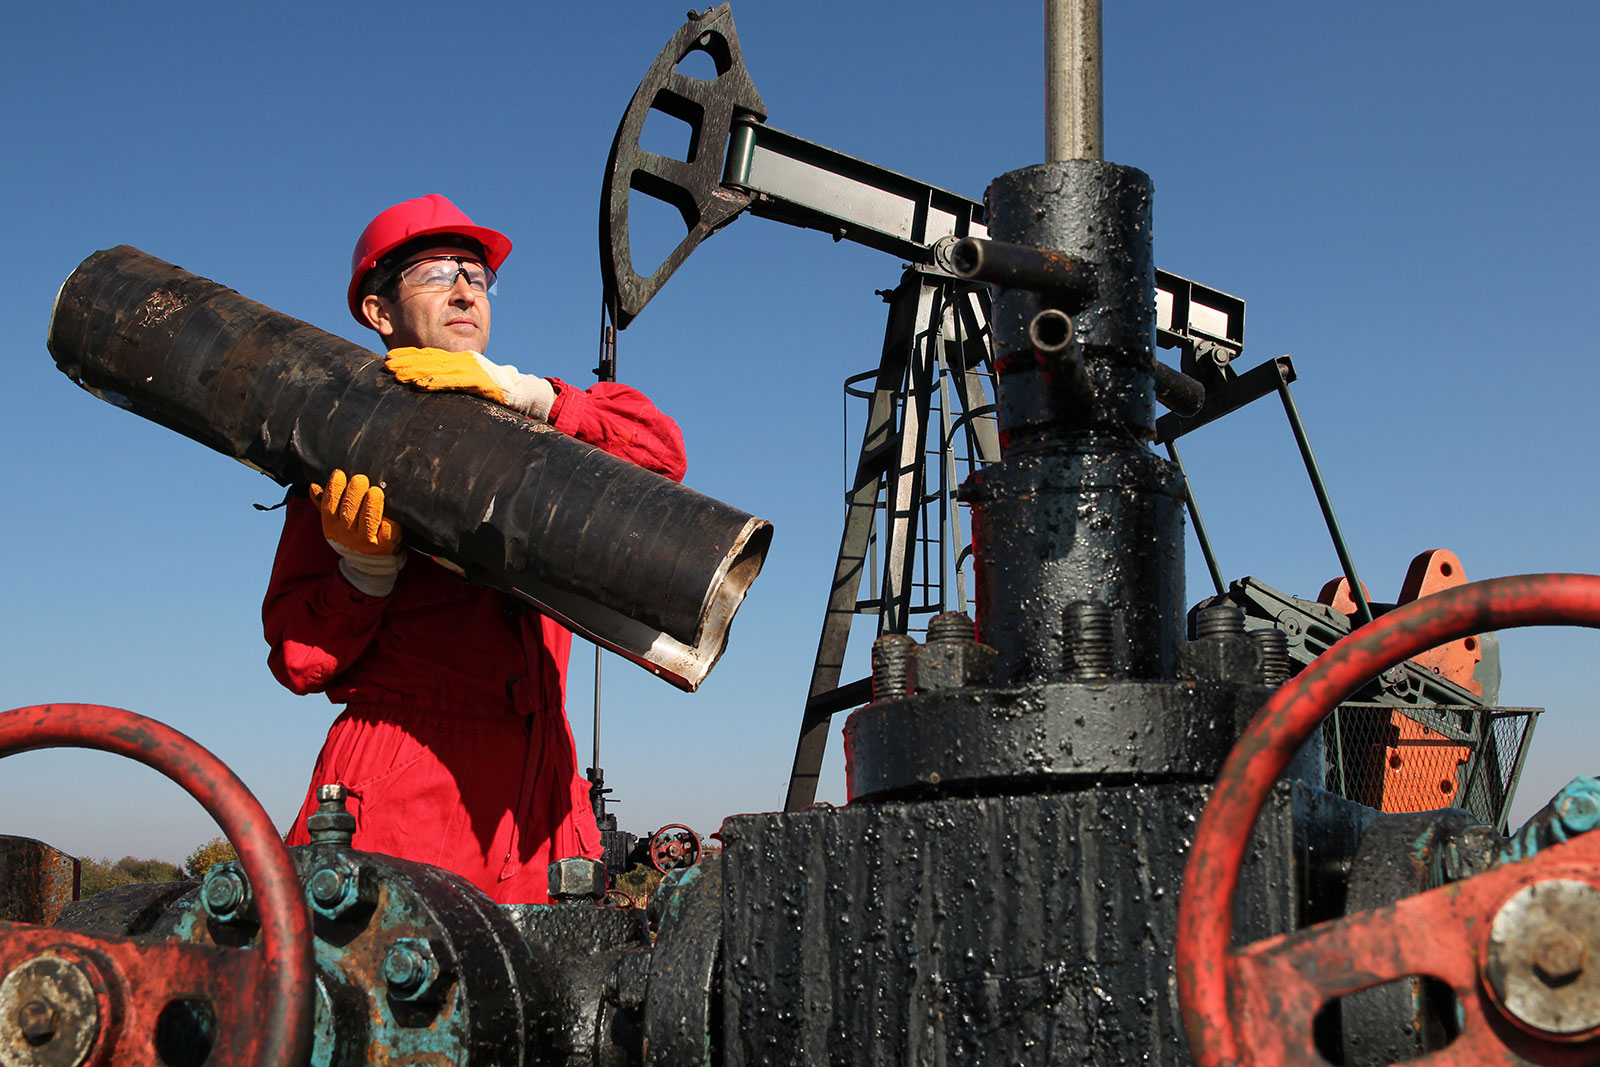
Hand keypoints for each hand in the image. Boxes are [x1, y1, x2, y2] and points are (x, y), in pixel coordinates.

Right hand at [310, 471, 404, 596]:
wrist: (370, 567)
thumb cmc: (352, 536)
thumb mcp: (335, 524)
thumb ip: (324, 504)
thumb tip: (313, 486)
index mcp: (331, 527)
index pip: (329, 505)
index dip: (334, 488)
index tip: (339, 473)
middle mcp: (346, 536)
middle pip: (349, 510)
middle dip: (355, 491)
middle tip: (361, 478)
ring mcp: (366, 543)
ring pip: (368, 520)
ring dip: (372, 503)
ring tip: (375, 490)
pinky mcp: (385, 547)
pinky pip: (388, 531)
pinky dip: (389, 521)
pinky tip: (391, 510)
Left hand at [385, 347, 506, 403]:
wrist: (518, 390)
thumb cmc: (493, 388)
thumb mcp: (470, 379)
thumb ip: (452, 377)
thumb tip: (429, 383)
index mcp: (460, 358)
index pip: (430, 354)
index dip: (409, 354)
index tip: (390, 356)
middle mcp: (462, 359)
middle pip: (429, 359)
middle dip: (406, 362)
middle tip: (387, 365)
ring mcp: (470, 368)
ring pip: (436, 368)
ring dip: (415, 371)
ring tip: (397, 374)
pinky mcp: (477, 380)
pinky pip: (451, 380)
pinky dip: (434, 382)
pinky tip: (420, 384)